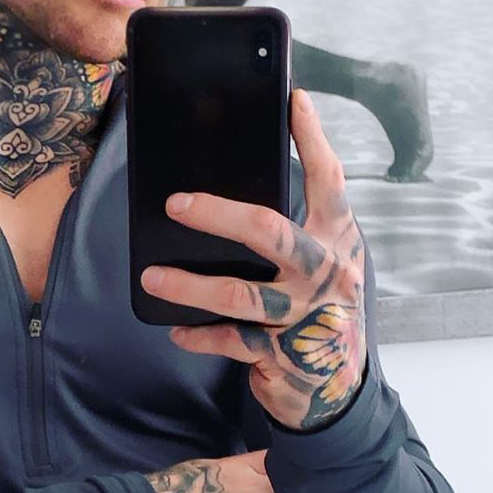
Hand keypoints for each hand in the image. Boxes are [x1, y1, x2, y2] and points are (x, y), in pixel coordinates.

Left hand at [140, 89, 367, 432]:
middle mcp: (325, 274)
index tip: (295, 99)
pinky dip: (199, 335)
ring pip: (240, 295)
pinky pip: (230, 341)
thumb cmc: (323, 310)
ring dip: (190, 285)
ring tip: (151, 276)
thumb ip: (298, 230)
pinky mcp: (282, 355)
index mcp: (338, 241)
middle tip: (177, 204)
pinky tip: (176, 329)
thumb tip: (233, 194)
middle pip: (269, 232)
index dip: (313, 139)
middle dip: (218, 214)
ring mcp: (304, 316)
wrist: (341, 392)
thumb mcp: (325, 263)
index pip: (329, 182)